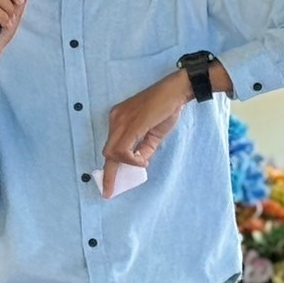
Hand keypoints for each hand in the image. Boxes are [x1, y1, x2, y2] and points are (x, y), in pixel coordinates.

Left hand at [101, 73, 189, 197]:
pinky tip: (142, 160)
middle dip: (109, 174)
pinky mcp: (130, 124)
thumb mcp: (153, 134)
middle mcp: (115, 119)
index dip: (108, 168)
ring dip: (126, 164)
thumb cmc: (167, 110)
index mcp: (119, 119)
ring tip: (142, 162)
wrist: (176, 91)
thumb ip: (144, 150)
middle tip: (109, 191)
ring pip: (112, 153)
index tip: (107, 186)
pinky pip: (122, 150)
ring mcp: (121, 120)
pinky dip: (131, 159)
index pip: (110, 147)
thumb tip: (138, 164)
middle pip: (107, 152)